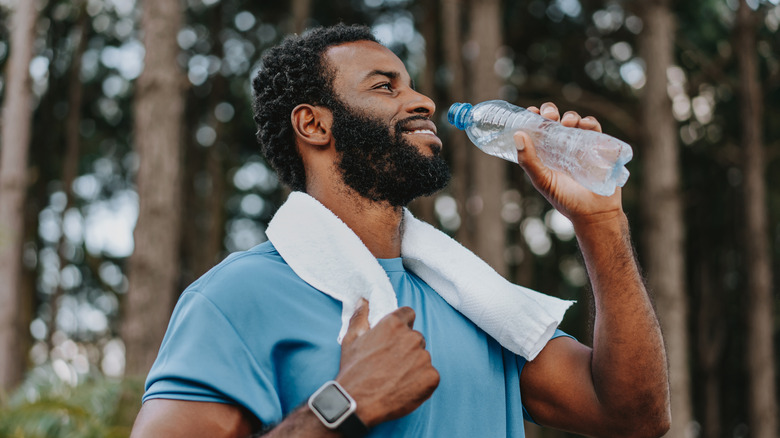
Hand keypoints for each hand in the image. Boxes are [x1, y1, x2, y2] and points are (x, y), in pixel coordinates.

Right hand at [335, 299, 438, 426]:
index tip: (394, 339)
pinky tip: (405, 388)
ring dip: (414, 365)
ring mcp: (424, 357)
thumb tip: (364, 301)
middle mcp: (412, 337)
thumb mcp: (351, 340)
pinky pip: (430, 375)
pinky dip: (421, 382)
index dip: (401, 326)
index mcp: (394, 324)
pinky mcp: (431, 377)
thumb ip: (360, 317)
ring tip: (396, 378)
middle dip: (407, 348)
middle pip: (416, 338)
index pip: (408, 314)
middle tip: (391, 363)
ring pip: (423, 357)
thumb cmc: (353, 371)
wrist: (358, 403)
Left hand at [514, 102, 622, 225]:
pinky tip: (585, 124)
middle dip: (550, 112)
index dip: (533, 118)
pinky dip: (589, 122)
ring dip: (570, 116)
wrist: (594, 213)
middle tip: (549, 116)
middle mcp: (561, 146)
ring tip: (568, 122)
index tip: (530, 112)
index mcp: (545, 152)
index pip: (537, 129)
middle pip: (554, 120)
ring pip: (574, 121)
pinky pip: (594, 128)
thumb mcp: (543, 180)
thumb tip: (518, 134)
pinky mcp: (598, 146)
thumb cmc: (566, 199)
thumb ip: (529, 161)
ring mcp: (580, 144)